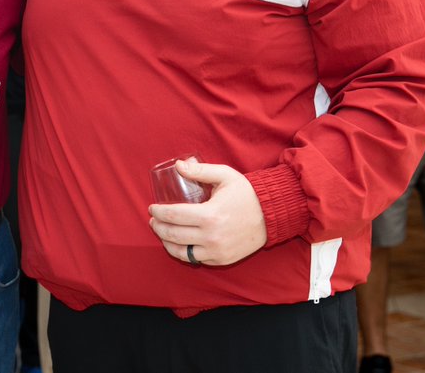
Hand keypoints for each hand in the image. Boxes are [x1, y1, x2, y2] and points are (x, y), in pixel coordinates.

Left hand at [147, 160, 266, 266]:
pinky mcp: (222, 260)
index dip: (158, 212)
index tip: (152, 208)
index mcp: (209, 215)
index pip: (173, 216)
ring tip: (162, 233)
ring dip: (167, 243)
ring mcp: (217, 251)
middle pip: (173, 235)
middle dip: (158, 227)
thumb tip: (178, 165)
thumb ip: (200, 171)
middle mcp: (211, 237)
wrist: (271, 216)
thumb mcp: (224, 176)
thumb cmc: (246, 194)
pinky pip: (196, 259)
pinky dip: (184, 252)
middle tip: (153, 221)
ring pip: (182, 252)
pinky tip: (179, 243)